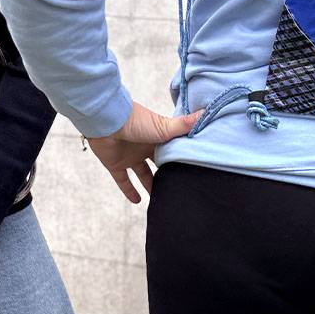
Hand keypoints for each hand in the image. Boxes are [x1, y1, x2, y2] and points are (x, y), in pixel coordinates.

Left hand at [86, 102, 203, 202]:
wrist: (107, 122)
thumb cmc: (136, 121)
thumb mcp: (165, 126)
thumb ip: (185, 124)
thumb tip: (207, 112)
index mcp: (157, 137)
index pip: (171, 151)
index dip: (180, 161)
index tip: (192, 171)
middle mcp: (144, 147)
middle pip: (158, 164)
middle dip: (166, 175)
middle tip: (178, 189)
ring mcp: (129, 156)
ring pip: (143, 174)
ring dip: (150, 186)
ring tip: (162, 200)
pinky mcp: (115, 164)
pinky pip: (123, 181)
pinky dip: (129, 191)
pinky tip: (138, 201)